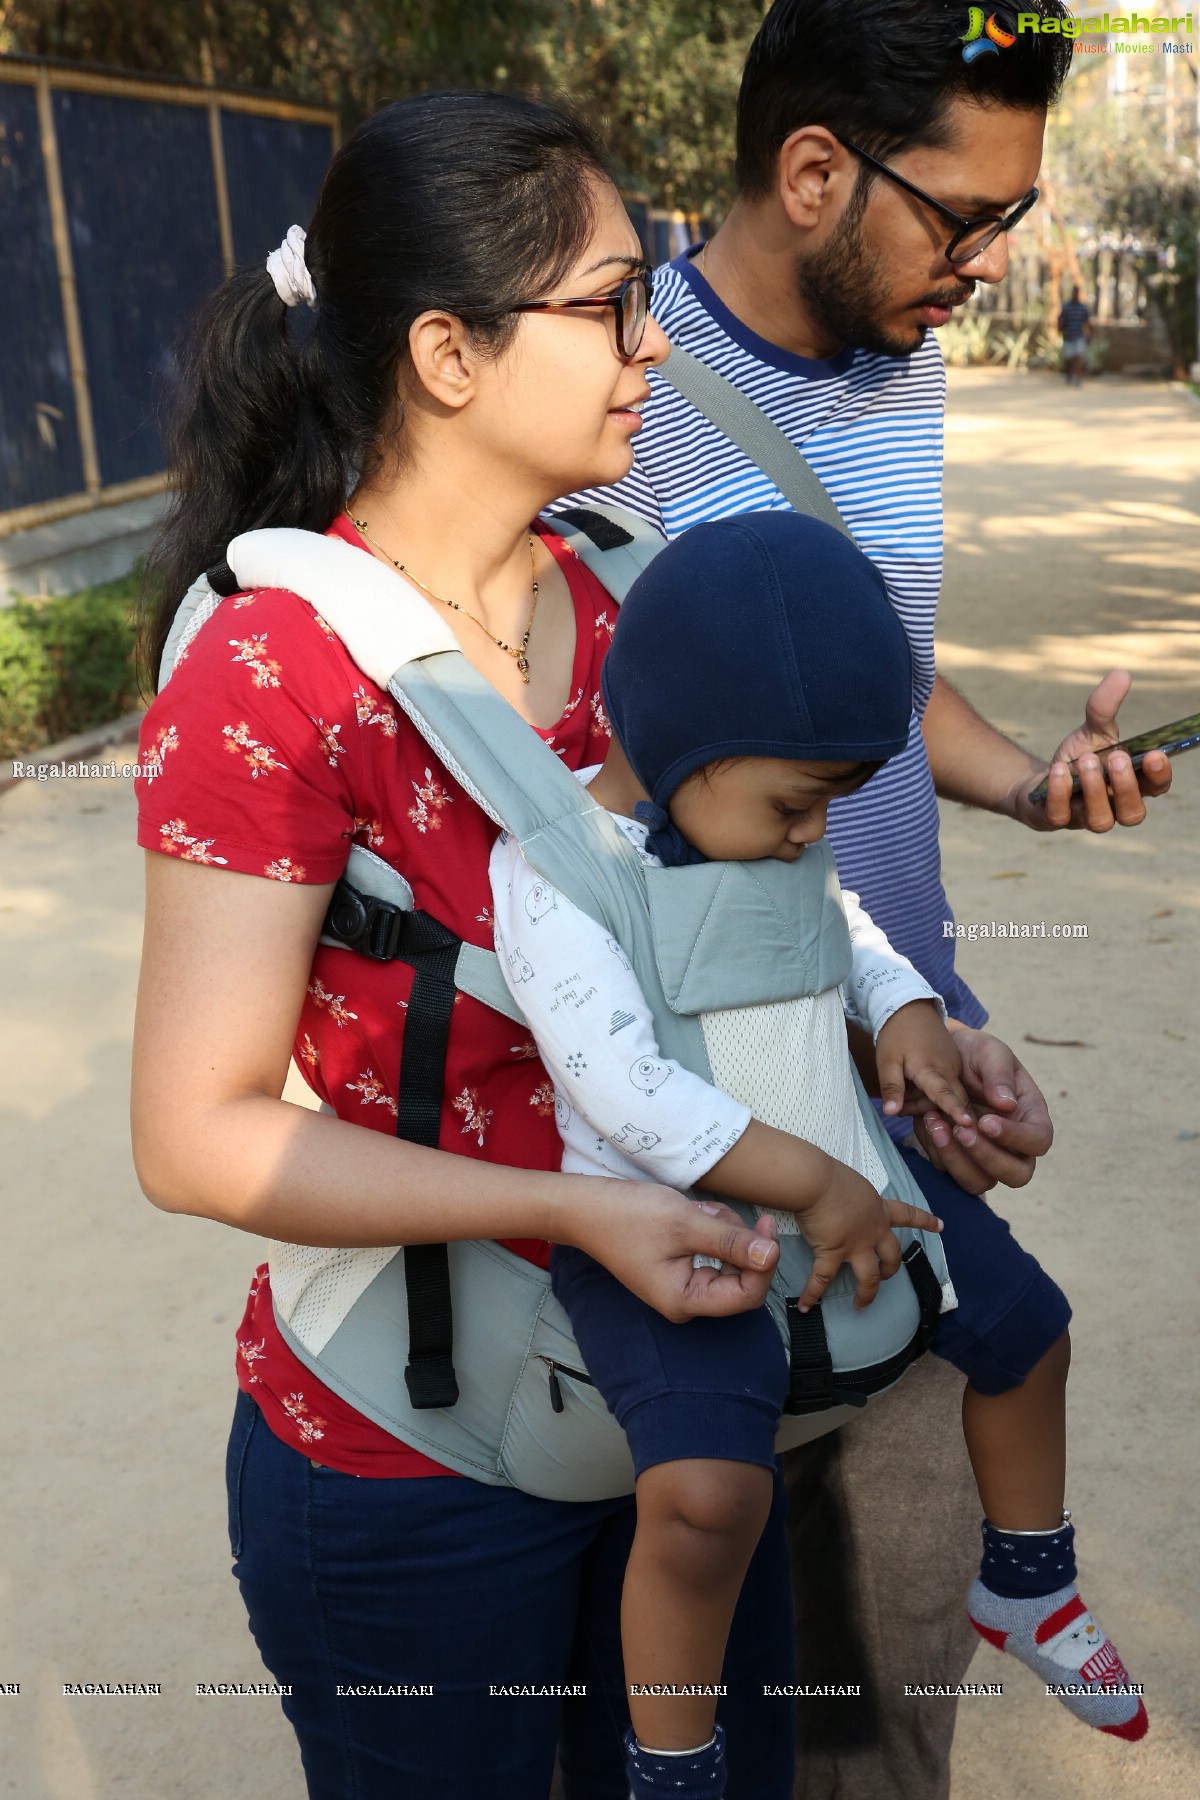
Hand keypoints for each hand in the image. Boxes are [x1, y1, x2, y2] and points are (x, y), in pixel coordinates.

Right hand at [570, 1179, 782, 1323]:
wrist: (585, 1206)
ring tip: (697, 1210)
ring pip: (728, 1261)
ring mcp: (682, 1285)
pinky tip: (692, 1213)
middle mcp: (686, 1301)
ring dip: (722, 1231)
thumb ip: (731, 1242)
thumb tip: (772, 1256)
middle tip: (721, 1211)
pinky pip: (711, 1253)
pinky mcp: (679, 1268)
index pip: (747, 1295)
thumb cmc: (628, 1215)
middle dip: (739, 1243)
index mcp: (686, 1301)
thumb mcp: (686, 1224)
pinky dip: (710, 1231)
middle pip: (740, 1279)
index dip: (764, 1263)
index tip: (766, 1226)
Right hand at [791, 1158, 942, 1312]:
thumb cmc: (830, 1176)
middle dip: (891, 1268)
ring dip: (867, 1293)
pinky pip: (822, 1278)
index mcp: (878, 1209)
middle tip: (885, 1274)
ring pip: (868, 1277)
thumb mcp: (853, 1184)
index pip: (907, 1214)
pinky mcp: (832, 1253)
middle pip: (892, 1255)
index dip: (924, 1220)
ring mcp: (854, 1246)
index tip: (940, 1226)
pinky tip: (806, 1305)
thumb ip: (853, 1196)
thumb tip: (838, 1199)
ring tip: (860, 1304)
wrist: (816, 1182)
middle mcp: (872, 1231)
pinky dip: (812, 1293)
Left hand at [876, 1000, 972, 1126]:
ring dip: (928, 1099)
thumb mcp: (887, 1061)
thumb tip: (890, 1113)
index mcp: (932, 1069)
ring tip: (904, 1090)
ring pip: (949, 1094)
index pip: (946, 1095)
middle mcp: (949, 1069)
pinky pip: (949, 1084)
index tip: (969, 1125)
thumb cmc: (895, 1034)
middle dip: (932, 1110)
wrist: (909, 1007)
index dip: (955, 1111)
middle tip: (904, 1104)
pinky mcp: (953, 1062)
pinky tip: (914, 1084)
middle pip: (949, 1101)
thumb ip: (891, 1087)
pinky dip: (932, 1090)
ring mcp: (953, 1065)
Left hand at [914, 1026, 1052, 1192]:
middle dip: (987, 1157)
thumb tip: (1006, 1104)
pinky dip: (937, 1151)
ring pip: (980, 1182)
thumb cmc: (976, 1053)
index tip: (987, 1121)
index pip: (1038, 1140)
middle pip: (1016, 1174)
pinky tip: (927, 1122)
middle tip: (961, 1130)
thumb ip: (999, 1074)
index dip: (1016, 1138)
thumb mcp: (990, 1052)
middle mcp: (1013, 1144)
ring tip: (936, 1123)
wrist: (944, 1056)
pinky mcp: (958, 1159)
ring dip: (957, 1160)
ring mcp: (985, 1156)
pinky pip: (949, 1171)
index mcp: (1031, 1116)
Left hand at [1011, 670, 1171, 831]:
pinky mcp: (1055, 820)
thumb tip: (1121, 674)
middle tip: (1116, 758)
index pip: (1156, 787)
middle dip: (1126, 786)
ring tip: (1085, 760)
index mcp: (1132, 786)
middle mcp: (1114, 809)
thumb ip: (1105, 707)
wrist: (1038, 781)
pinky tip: (1058, 771)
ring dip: (1095, 790)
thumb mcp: (1092, 730)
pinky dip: (1060, 793)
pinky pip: (1060, 817)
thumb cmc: (1078, 758)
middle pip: (1132, 813)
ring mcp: (1084, 819)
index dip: (1158, 775)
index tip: (1155, 754)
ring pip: (1100, 820)